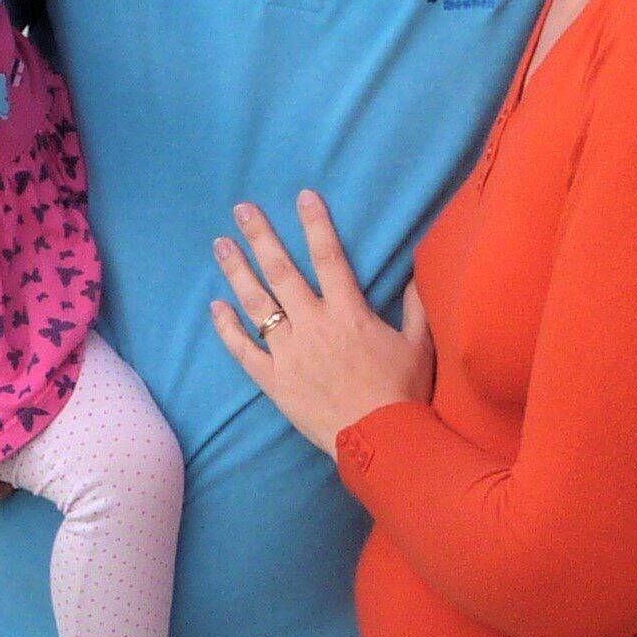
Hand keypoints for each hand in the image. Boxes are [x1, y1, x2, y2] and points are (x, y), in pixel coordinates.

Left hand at [210, 193, 431, 455]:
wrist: (379, 440)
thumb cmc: (402, 392)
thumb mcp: (420, 344)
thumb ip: (416, 305)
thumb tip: (417, 271)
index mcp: (348, 313)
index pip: (329, 257)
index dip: (315, 224)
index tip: (303, 196)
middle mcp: (313, 325)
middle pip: (281, 271)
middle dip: (261, 236)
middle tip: (242, 209)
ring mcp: (289, 352)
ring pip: (256, 304)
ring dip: (237, 271)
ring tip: (220, 245)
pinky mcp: (274, 380)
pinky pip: (244, 350)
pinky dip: (227, 328)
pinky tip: (216, 306)